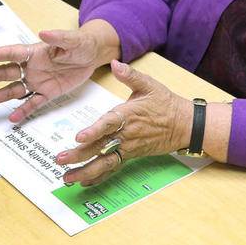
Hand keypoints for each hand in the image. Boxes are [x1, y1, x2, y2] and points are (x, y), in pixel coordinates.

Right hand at [0, 22, 116, 122]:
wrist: (92, 56)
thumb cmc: (80, 43)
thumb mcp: (72, 40)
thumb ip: (58, 38)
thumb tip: (43, 33)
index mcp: (34, 51)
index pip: (11, 53)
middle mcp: (31, 67)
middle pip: (5, 72)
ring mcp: (37, 80)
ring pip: (13, 90)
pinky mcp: (48, 92)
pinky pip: (33, 102)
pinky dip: (23, 110)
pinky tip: (12, 118)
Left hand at [55, 60, 192, 185]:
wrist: (185, 125)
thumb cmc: (166, 103)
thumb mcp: (149, 85)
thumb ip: (130, 75)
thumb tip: (115, 63)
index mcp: (129, 114)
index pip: (109, 123)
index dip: (94, 131)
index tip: (79, 138)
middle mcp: (127, 134)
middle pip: (100, 146)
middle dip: (79, 155)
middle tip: (60, 159)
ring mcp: (128, 147)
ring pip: (104, 162)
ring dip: (85, 171)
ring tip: (67, 177)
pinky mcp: (131, 155)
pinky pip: (112, 167)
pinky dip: (98, 176)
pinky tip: (83, 181)